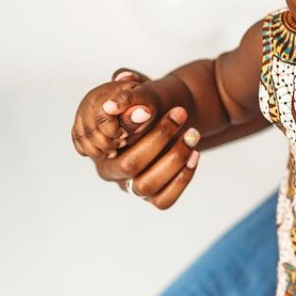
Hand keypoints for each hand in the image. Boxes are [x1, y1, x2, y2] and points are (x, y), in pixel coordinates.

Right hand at [70, 70, 200, 208]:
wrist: (172, 115)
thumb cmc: (150, 104)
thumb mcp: (142, 96)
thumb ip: (132, 98)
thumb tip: (117, 96)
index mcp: (100, 148)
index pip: (110, 142)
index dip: (133, 128)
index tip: (152, 109)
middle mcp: (112, 172)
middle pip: (129, 165)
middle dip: (158, 137)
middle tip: (180, 112)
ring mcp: (133, 187)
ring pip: (147, 185)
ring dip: (174, 158)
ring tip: (193, 134)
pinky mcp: (154, 197)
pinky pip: (164, 199)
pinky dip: (182, 178)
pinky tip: (195, 154)